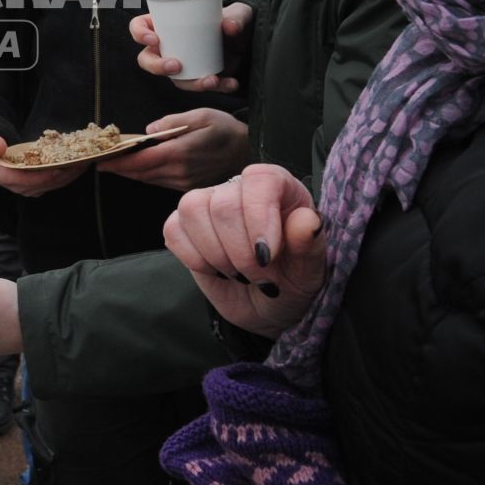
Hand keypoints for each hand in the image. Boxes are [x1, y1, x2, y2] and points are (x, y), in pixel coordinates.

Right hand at [0, 129, 85, 196]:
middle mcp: (20, 186)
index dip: (46, 175)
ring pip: (53, 185)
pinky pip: (54, 182)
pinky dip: (67, 174)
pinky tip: (77, 164)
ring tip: (85, 162)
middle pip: (46, 184)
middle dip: (65, 174)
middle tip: (82, 161)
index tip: (61, 166)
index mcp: (7, 177)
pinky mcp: (35, 185)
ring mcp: (29, 187)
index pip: (29, 180)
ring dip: (70, 175)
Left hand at [96, 109, 248, 190]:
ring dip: (131, 172)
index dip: (118, 162)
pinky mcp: (188, 187)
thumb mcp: (201, 116)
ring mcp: (184, 182)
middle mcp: (179, 172)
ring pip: (149, 179)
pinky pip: (160, 182)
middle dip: (119, 168)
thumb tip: (149, 131)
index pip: (141, 161)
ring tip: (116, 163)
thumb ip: (172, 122)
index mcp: (180, 153)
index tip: (101, 160)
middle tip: (102, 161)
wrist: (250, 152)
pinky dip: (146, 175)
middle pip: (140, 173)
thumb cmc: (226, 130)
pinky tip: (139, 167)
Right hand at [131, 2, 252, 92]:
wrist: (250, 40)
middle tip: (177, 66)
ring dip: (190, 83)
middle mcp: (168, 45)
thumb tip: (231, 27)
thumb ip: (236, 16)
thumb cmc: (233, 18)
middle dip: (157, 67)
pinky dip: (215, 88)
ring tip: (212, 80)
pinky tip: (229, 83)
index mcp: (165, 23)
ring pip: (174, 79)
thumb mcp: (238, 12)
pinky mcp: (196, 77)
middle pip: (147, 59)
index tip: (155, 39)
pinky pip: (199, 87)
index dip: (139, 34)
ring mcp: (181, 63)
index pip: (139, 26)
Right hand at [163, 164, 324, 338]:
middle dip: (239, 251)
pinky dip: (194, 259)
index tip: (267, 255)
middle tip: (259, 276)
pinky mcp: (183, 226)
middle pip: (222, 203)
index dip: (259, 216)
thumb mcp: (310, 270)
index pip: (260, 179)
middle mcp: (239, 188)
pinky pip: (173, 230)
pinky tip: (216, 270)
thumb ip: (309, 244)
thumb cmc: (293, 280)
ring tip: (238, 273)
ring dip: (215, 254)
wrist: (269, 305)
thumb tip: (307, 221)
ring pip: (192, 209)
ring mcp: (207, 204)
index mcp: (278, 187)